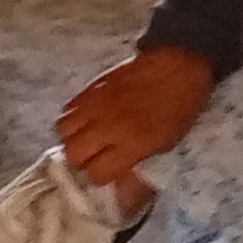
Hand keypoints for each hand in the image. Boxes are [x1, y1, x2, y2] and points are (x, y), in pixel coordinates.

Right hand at [56, 43, 213, 189]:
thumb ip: (136, 160)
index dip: (100, 176)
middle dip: (81, 160)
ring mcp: (96, 105)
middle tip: (92, 157)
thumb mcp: (165, 143)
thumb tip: (118, 176)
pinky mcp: (91, 87)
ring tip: (84, 138)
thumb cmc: (179, 107)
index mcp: (132, 143)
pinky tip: (86, 119)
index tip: (106, 172)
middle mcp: (109, 126)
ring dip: (72, 138)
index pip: (97, 172)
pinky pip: (67, 108)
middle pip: (73, 153)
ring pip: (63, 130)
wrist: (178, 66)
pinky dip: (73, 118)